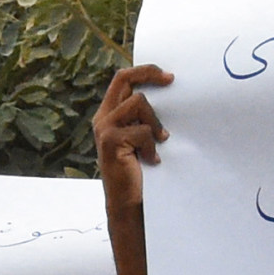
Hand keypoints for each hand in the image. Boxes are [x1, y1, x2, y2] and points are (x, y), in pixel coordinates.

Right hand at [95, 61, 173, 208]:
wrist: (127, 202)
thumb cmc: (138, 170)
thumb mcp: (140, 137)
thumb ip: (142, 117)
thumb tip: (167, 92)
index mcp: (108, 114)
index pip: (122, 79)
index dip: (145, 72)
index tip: (168, 77)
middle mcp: (102, 118)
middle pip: (124, 79)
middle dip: (149, 74)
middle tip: (171, 80)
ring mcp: (104, 129)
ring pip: (138, 102)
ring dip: (154, 122)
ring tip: (159, 141)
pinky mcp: (111, 142)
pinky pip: (142, 130)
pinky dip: (152, 145)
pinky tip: (152, 160)